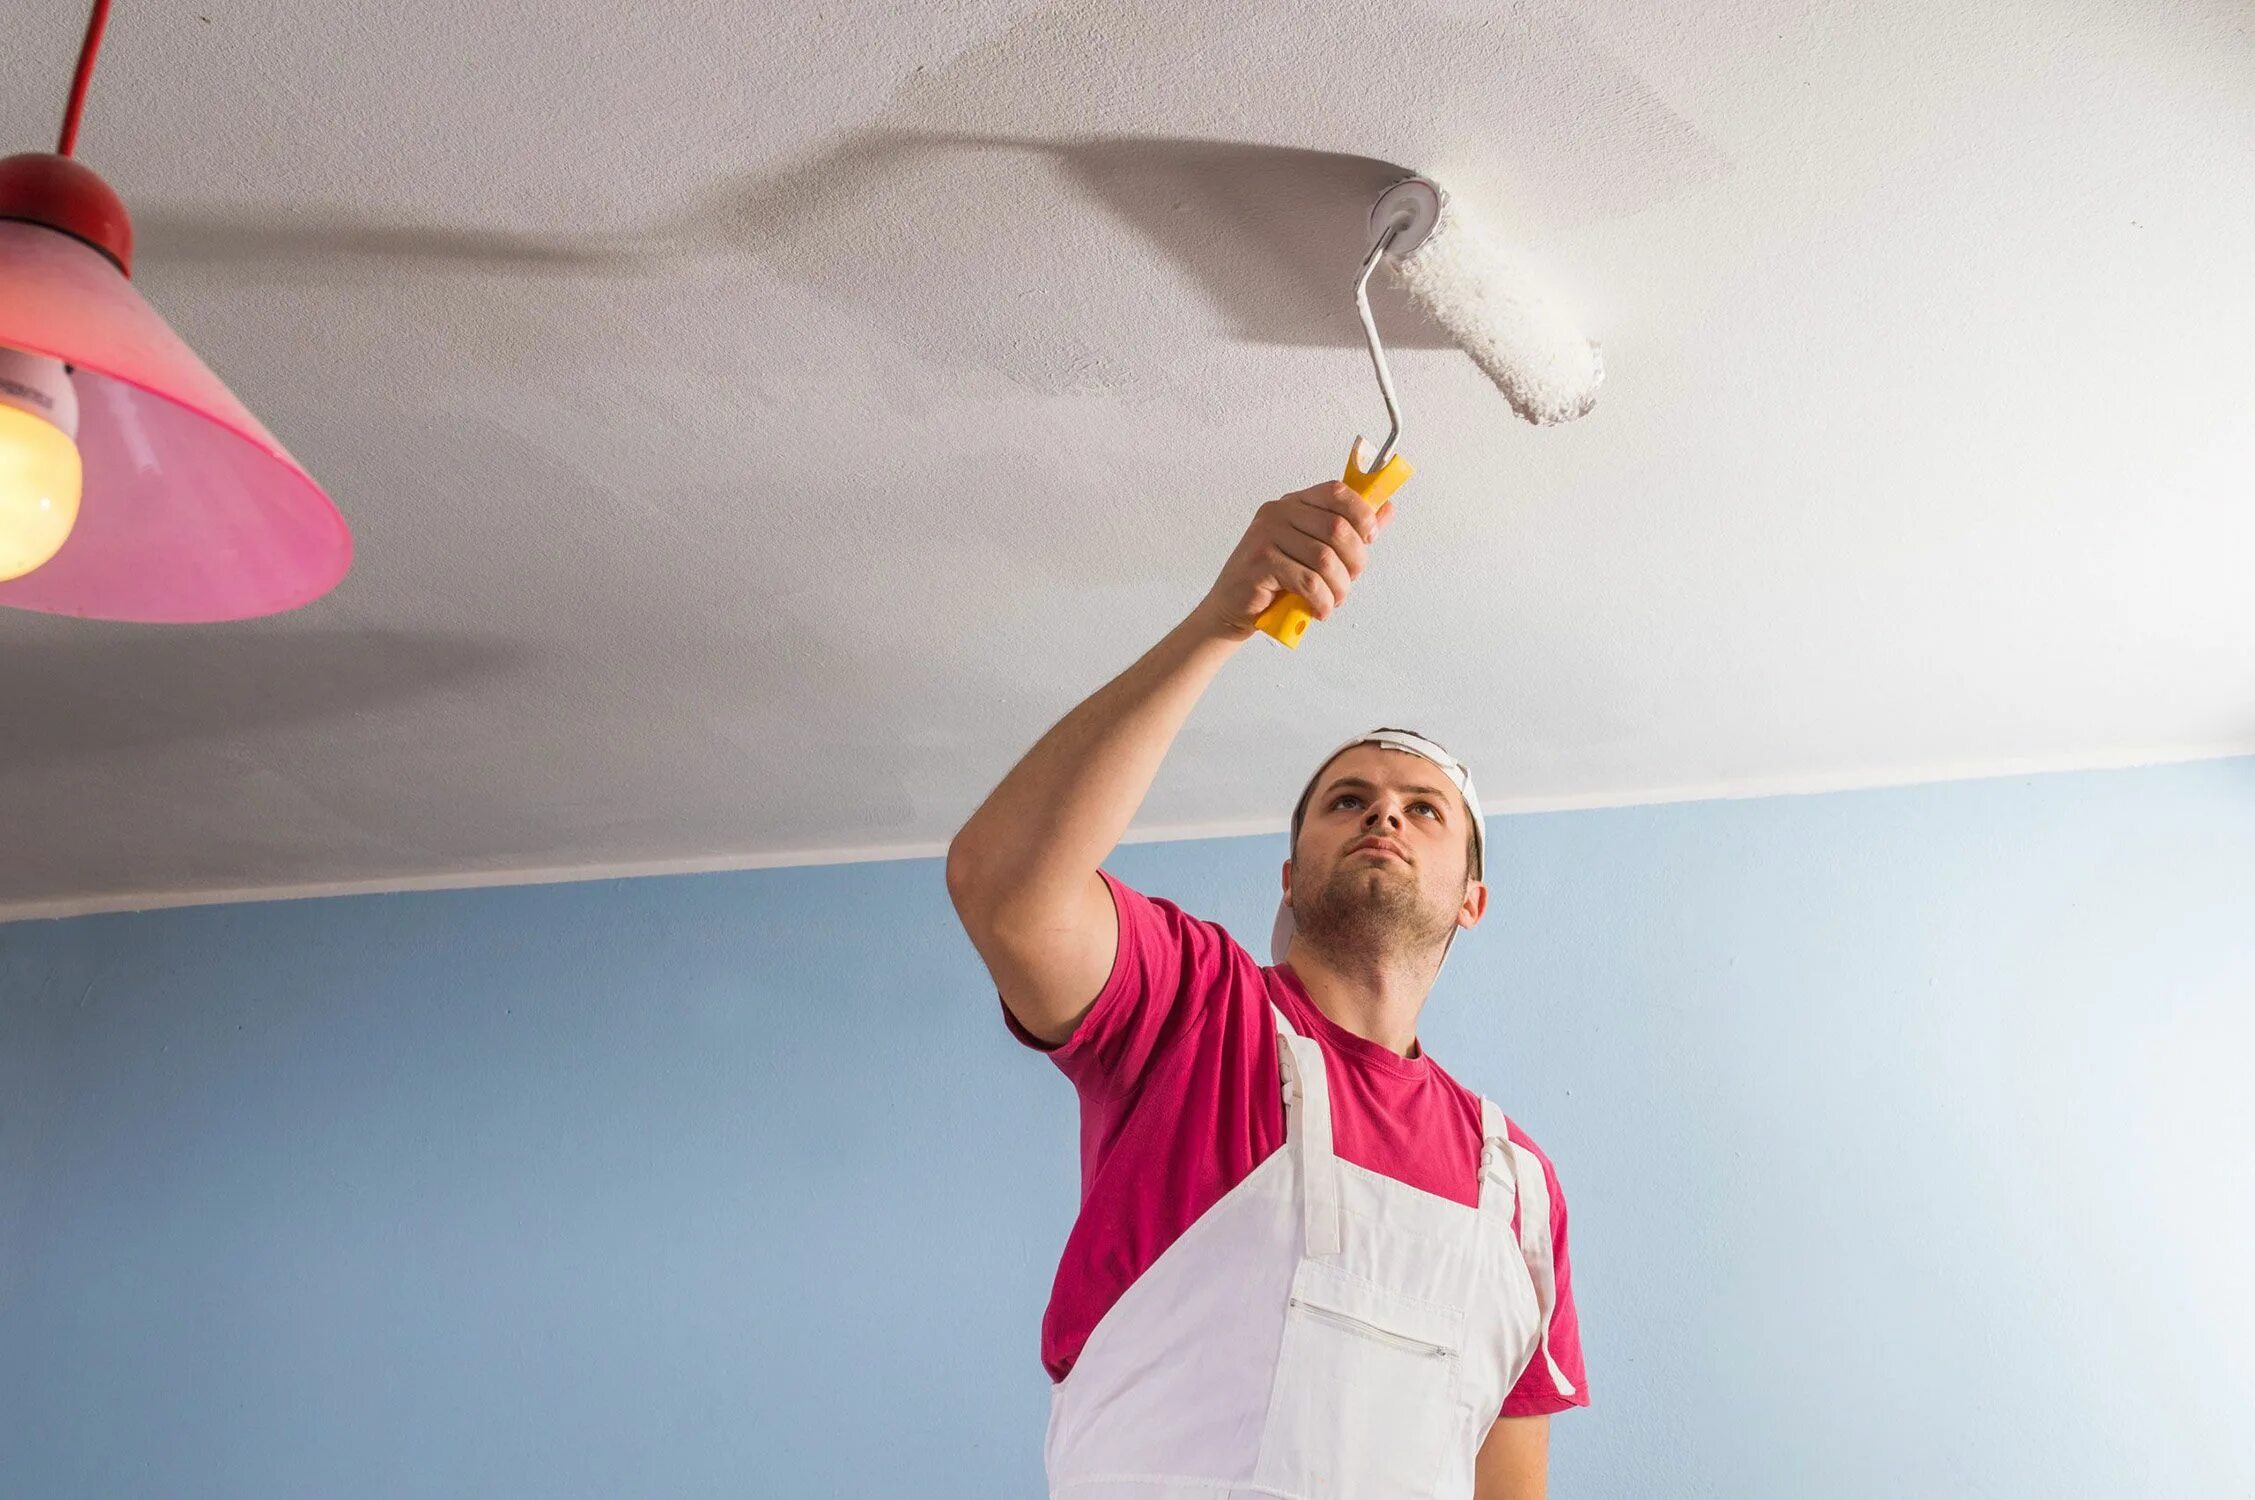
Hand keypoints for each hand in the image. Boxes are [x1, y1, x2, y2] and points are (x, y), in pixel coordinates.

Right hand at [1196, 482, 1394, 640]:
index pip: (1336, 492)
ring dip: (1339, 587)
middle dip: (1354, 561)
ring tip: (1333, 600)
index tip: (1370, 537)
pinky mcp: (1260, 564)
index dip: (1361, 513)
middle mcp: (1278, 514)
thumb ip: (1348, 530)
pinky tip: (1320, 609)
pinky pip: (1307, 582)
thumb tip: (1385, 508)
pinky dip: (1322, 601)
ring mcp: (1265, 537)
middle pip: (1336, 528)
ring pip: (1325, 559)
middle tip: (1348, 581)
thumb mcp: (1313, 550)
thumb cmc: (1274, 579)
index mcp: (1294, 504)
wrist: (1232, 607)